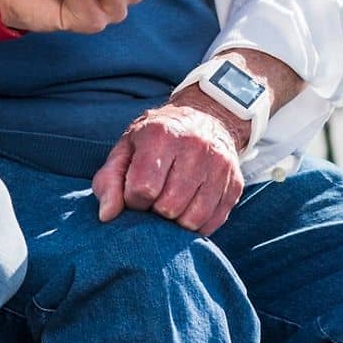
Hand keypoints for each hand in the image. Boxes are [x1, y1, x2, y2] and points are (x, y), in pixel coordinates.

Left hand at [92, 95, 245, 234]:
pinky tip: (188, 209)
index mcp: (161, 135)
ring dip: (176, 221)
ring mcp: (219, 165)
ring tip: (170, 205)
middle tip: (154, 200)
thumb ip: (109, 180)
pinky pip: (213, 222)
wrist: (205, 118)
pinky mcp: (235, 182)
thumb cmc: (157, 139)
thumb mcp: (127, 149)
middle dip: (155, 211)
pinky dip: (197, 224)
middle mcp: (195, 146)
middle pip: (169, 206)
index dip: (133, 200)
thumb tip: (107, 215)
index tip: (135, 194)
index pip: (143, 188)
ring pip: (193, 218)